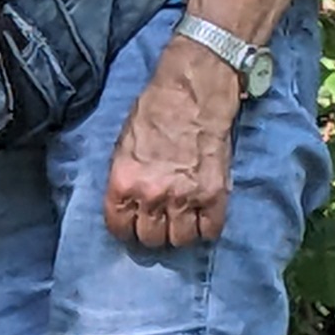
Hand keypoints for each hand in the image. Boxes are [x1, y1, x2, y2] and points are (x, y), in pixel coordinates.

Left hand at [104, 39, 242, 249]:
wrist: (192, 94)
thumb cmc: (153, 113)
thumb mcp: (122, 146)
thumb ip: (125, 178)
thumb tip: (127, 201)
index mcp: (124, 183)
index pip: (119, 228)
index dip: (125, 229)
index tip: (132, 224)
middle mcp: (152, 196)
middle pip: (150, 239)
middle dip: (152, 231)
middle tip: (158, 220)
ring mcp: (185, 198)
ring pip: (180, 240)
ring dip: (179, 233)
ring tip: (181, 220)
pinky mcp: (215, 195)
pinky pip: (210, 231)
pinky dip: (206, 229)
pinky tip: (202, 217)